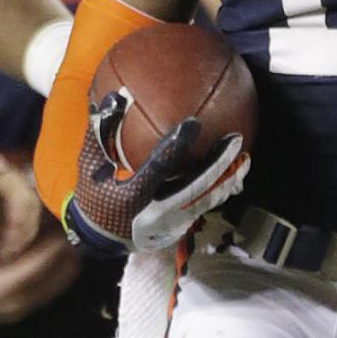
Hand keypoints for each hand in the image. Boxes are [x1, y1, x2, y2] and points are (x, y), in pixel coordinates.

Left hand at [0, 139, 45, 253]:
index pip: (17, 192)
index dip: (18, 213)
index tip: (9, 235)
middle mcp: (7, 180)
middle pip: (29, 204)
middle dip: (23, 229)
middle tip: (5, 251)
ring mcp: (7, 193)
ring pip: (28, 215)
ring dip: (22, 236)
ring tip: (3, 255)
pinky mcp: (2, 206)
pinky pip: (17, 222)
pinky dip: (15, 237)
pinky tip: (2, 252)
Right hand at [0, 217, 79, 327]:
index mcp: (3, 285)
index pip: (37, 265)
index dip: (54, 248)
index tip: (65, 230)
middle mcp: (19, 300)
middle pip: (54, 278)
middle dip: (67, 256)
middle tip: (76, 234)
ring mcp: (23, 309)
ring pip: (56, 288)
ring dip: (67, 267)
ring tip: (75, 245)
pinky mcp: (24, 312)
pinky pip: (49, 295)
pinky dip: (61, 279)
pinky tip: (66, 263)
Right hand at [66, 96, 247, 255]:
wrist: (102, 239)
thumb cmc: (96, 196)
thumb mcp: (91, 166)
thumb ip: (102, 133)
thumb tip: (115, 97)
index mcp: (133, 197)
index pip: (159, 168)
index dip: (177, 146)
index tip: (194, 123)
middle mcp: (157, 212)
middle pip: (195, 187)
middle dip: (218, 164)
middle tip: (235, 140)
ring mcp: (172, 223)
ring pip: (207, 200)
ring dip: (228, 178)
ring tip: (246, 158)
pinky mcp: (181, 226)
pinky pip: (206, 205)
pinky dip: (222, 189)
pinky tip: (236, 173)